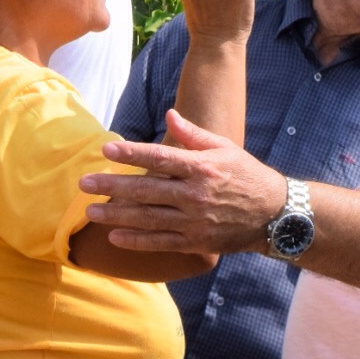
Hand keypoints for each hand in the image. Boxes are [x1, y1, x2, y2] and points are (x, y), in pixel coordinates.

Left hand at [81, 109, 285, 253]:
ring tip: (90, 211)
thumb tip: (169, 115)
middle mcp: (196, 194)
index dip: (131, 153)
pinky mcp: (196, 243)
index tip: (106, 149)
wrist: (275, 214)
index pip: (160, 157)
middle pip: (147, 189)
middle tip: (84, 183)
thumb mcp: (224, 148)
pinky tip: (115, 237)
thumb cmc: (246, 175)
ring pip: (148, 218)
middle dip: (112, 186)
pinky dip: (137, 241)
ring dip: (116, 215)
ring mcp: (195, 221)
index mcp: (202, 167)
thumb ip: (194, 134)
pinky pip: (161, 243)